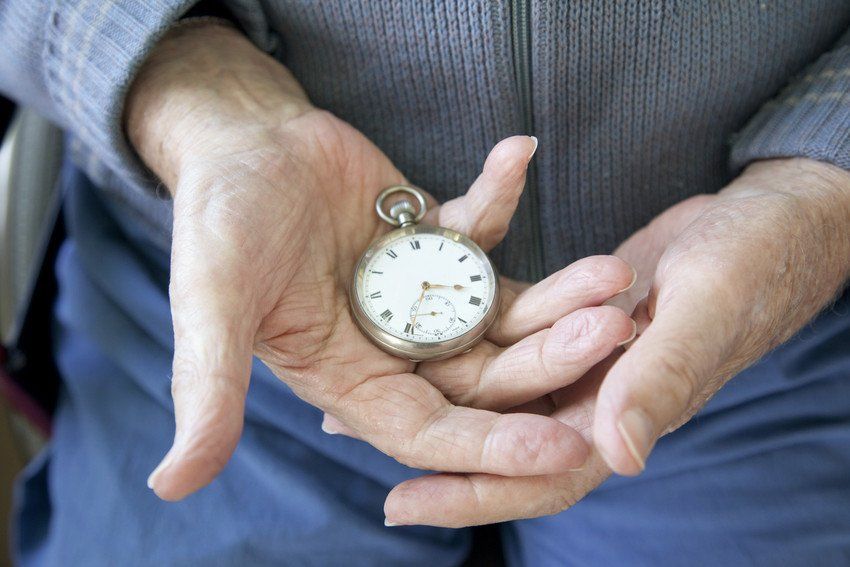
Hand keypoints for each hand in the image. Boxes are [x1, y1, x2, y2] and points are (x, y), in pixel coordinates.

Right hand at [126, 23, 635, 499]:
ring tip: (609, 273)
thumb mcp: (213, 306)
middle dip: (549, 359)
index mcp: (353, 381)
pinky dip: (501, 193)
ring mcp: (424, 294)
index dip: (493, 444)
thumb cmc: (219, 226)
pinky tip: (520, 151)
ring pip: (501, 310)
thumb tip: (172, 485)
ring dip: (556, 293)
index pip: (432, 432)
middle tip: (612, 332)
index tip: (562, 447)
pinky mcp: (437, 240)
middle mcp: (397, 348)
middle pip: (486, 373)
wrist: (243, 150)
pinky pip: (481, 227)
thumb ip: (211, 389)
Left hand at [383, 157, 849, 525]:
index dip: (470, 494)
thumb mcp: (705, 313)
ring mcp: (579, 361)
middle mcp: (594, 398)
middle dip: (428, 454)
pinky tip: (410, 329)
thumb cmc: (750, 266)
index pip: (538, 475)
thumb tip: (615, 459)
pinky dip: (460, 339)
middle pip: (500, 440)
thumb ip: (658, 383)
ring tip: (356, 393)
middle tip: (347, 442)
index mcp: (623, 416)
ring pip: (494, 391)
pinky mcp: (569, 322)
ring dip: (433, 394)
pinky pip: (504, 338)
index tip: (400, 504)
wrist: (765, 220)